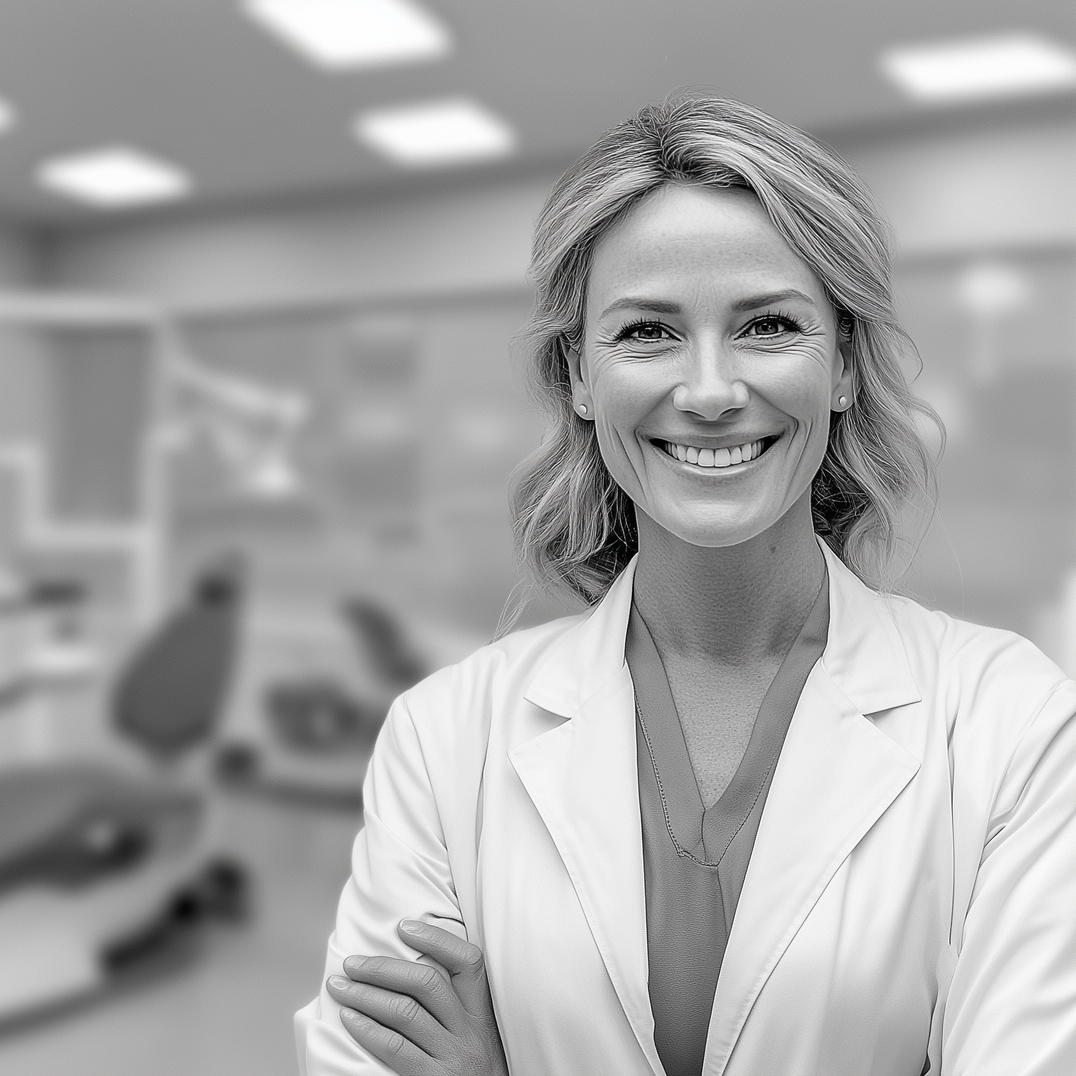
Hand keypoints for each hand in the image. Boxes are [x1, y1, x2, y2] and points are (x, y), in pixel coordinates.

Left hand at [326, 920, 508, 1075]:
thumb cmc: (470, 1073)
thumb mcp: (473, 1037)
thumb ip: (453, 1006)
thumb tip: (409, 965)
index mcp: (480, 1014)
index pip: (468, 962)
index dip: (436, 939)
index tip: (403, 927)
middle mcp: (470, 1032)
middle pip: (427, 982)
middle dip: (383, 967)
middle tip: (352, 963)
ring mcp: (452, 1057)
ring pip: (406, 1012)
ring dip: (366, 995)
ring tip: (340, 987)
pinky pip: (395, 1048)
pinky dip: (368, 1029)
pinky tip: (349, 1019)